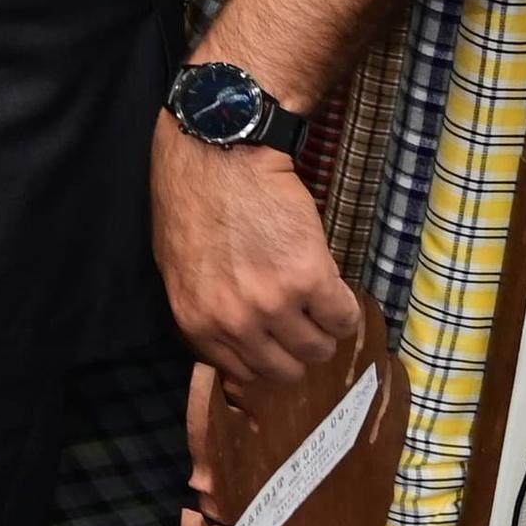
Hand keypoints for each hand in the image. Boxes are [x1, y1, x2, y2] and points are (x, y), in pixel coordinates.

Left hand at [153, 119, 352, 387]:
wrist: (220, 153)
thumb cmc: (192, 199)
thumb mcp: (180, 266)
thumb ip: (205, 308)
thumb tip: (234, 335)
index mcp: (197, 322)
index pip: (242, 371)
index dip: (265, 356)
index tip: (277, 341)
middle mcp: (233, 322)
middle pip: (284, 370)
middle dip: (297, 349)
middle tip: (303, 320)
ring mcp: (271, 304)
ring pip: (317, 349)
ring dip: (324, 330)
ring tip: (318, 302)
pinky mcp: (308, 279)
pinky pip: (342, 318)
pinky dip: (345, 308)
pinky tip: (335, 287)